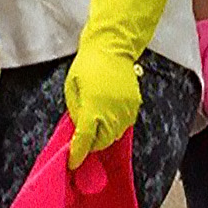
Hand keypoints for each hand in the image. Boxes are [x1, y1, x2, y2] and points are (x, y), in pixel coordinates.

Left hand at [65, 0, 173, 167]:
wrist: (112, 46)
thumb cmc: (87, 64)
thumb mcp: (72, 88)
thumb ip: (76, 111)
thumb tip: (78, 128)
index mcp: (93, 107)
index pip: (84, 140)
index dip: (77, 154)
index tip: (72, 162)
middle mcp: (111, 112)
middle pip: (101, 142)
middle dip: (91, 145)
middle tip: (82, 143)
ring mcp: (126, 109)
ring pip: (114, 135)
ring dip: (103, 137)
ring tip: (94, 130)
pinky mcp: (135, 104)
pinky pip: (124, 124)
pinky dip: (115, 126)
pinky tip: (107, 118)